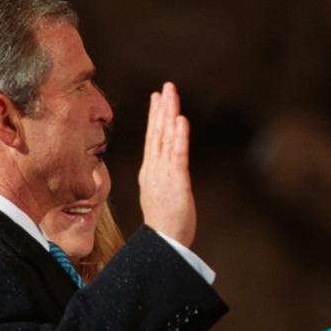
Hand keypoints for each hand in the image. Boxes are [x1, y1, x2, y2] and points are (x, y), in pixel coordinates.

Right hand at [138, 82, 195, 247]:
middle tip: (165, 86)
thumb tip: (166, 167)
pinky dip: (179, 136)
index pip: (152, 138)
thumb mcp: (160, 194)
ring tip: (171, 94)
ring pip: (165, 138)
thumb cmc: (165, 222)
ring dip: (169, 114)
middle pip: (157, 132)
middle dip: (161, 108)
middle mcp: (154, 169)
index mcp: (150, 172)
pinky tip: (180, 120)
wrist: (164, 244)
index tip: (157, 97)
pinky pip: (178, 155)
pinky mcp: (176, 182)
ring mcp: (163, 174)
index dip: (154, 116)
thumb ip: (162, 177)